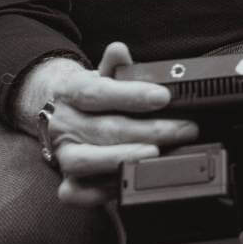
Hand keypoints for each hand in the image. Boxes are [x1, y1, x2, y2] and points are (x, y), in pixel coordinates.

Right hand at [32, 42, 196, 206]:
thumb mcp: (102, 75)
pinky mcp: (65, 180)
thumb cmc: (90, 97)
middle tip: (183, 129)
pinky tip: (129, 180)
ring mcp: (62, 154)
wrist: (59, 114)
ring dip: (123, 158)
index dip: (131, 95)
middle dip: (148, 131)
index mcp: (70, 92)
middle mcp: (63, 124)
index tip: (163, 97)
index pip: (97, 93)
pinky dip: (101, 191)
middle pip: (103, 129)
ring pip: (85, 160)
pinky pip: (76, 192)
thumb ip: (114, 66)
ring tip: (156, 154)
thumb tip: (120, 51)